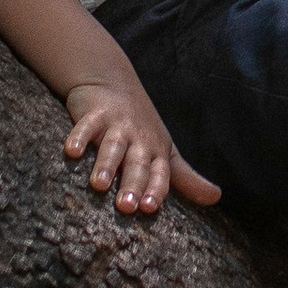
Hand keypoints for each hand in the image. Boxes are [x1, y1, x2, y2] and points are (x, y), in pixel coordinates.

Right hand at [62, 76, 220, 217]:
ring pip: (112, 146)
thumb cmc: (141, 125)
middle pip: (136, 163)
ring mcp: (116, 124)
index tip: (150, 208)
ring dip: (106, 164)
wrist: (113, 79)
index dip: (156, 189)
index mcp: (156, 150)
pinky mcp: (93, 114)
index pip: (159, 173)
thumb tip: (216, 198)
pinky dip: (78, 137)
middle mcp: (138, 138)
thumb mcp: (166, 149)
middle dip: (132, 184)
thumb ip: (186, 178)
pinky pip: (85, 126)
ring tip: (99, 185)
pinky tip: (71, 151)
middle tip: (126, 206)